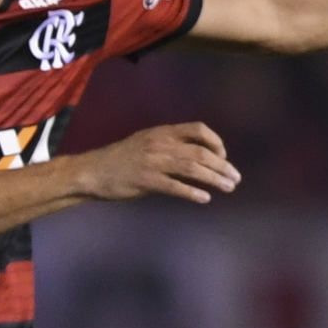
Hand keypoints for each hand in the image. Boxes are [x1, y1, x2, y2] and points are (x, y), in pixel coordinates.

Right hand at [75, 122, 239, 203]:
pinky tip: (204, 198)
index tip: (223, 157)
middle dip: (222, 166)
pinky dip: (193, 192)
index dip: (216, 142)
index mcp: (162, 132)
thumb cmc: (120, 160)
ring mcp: (153, 162)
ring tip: (228, 188)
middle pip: (201, 152)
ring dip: (214, 179)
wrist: (92, 172)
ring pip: (193, 168)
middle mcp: (160, 144)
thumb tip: (197, 157)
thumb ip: (169, 146)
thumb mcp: (146, 142)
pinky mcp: (146, 181)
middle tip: (235, 178)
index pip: (198, 130)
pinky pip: (175, 187)